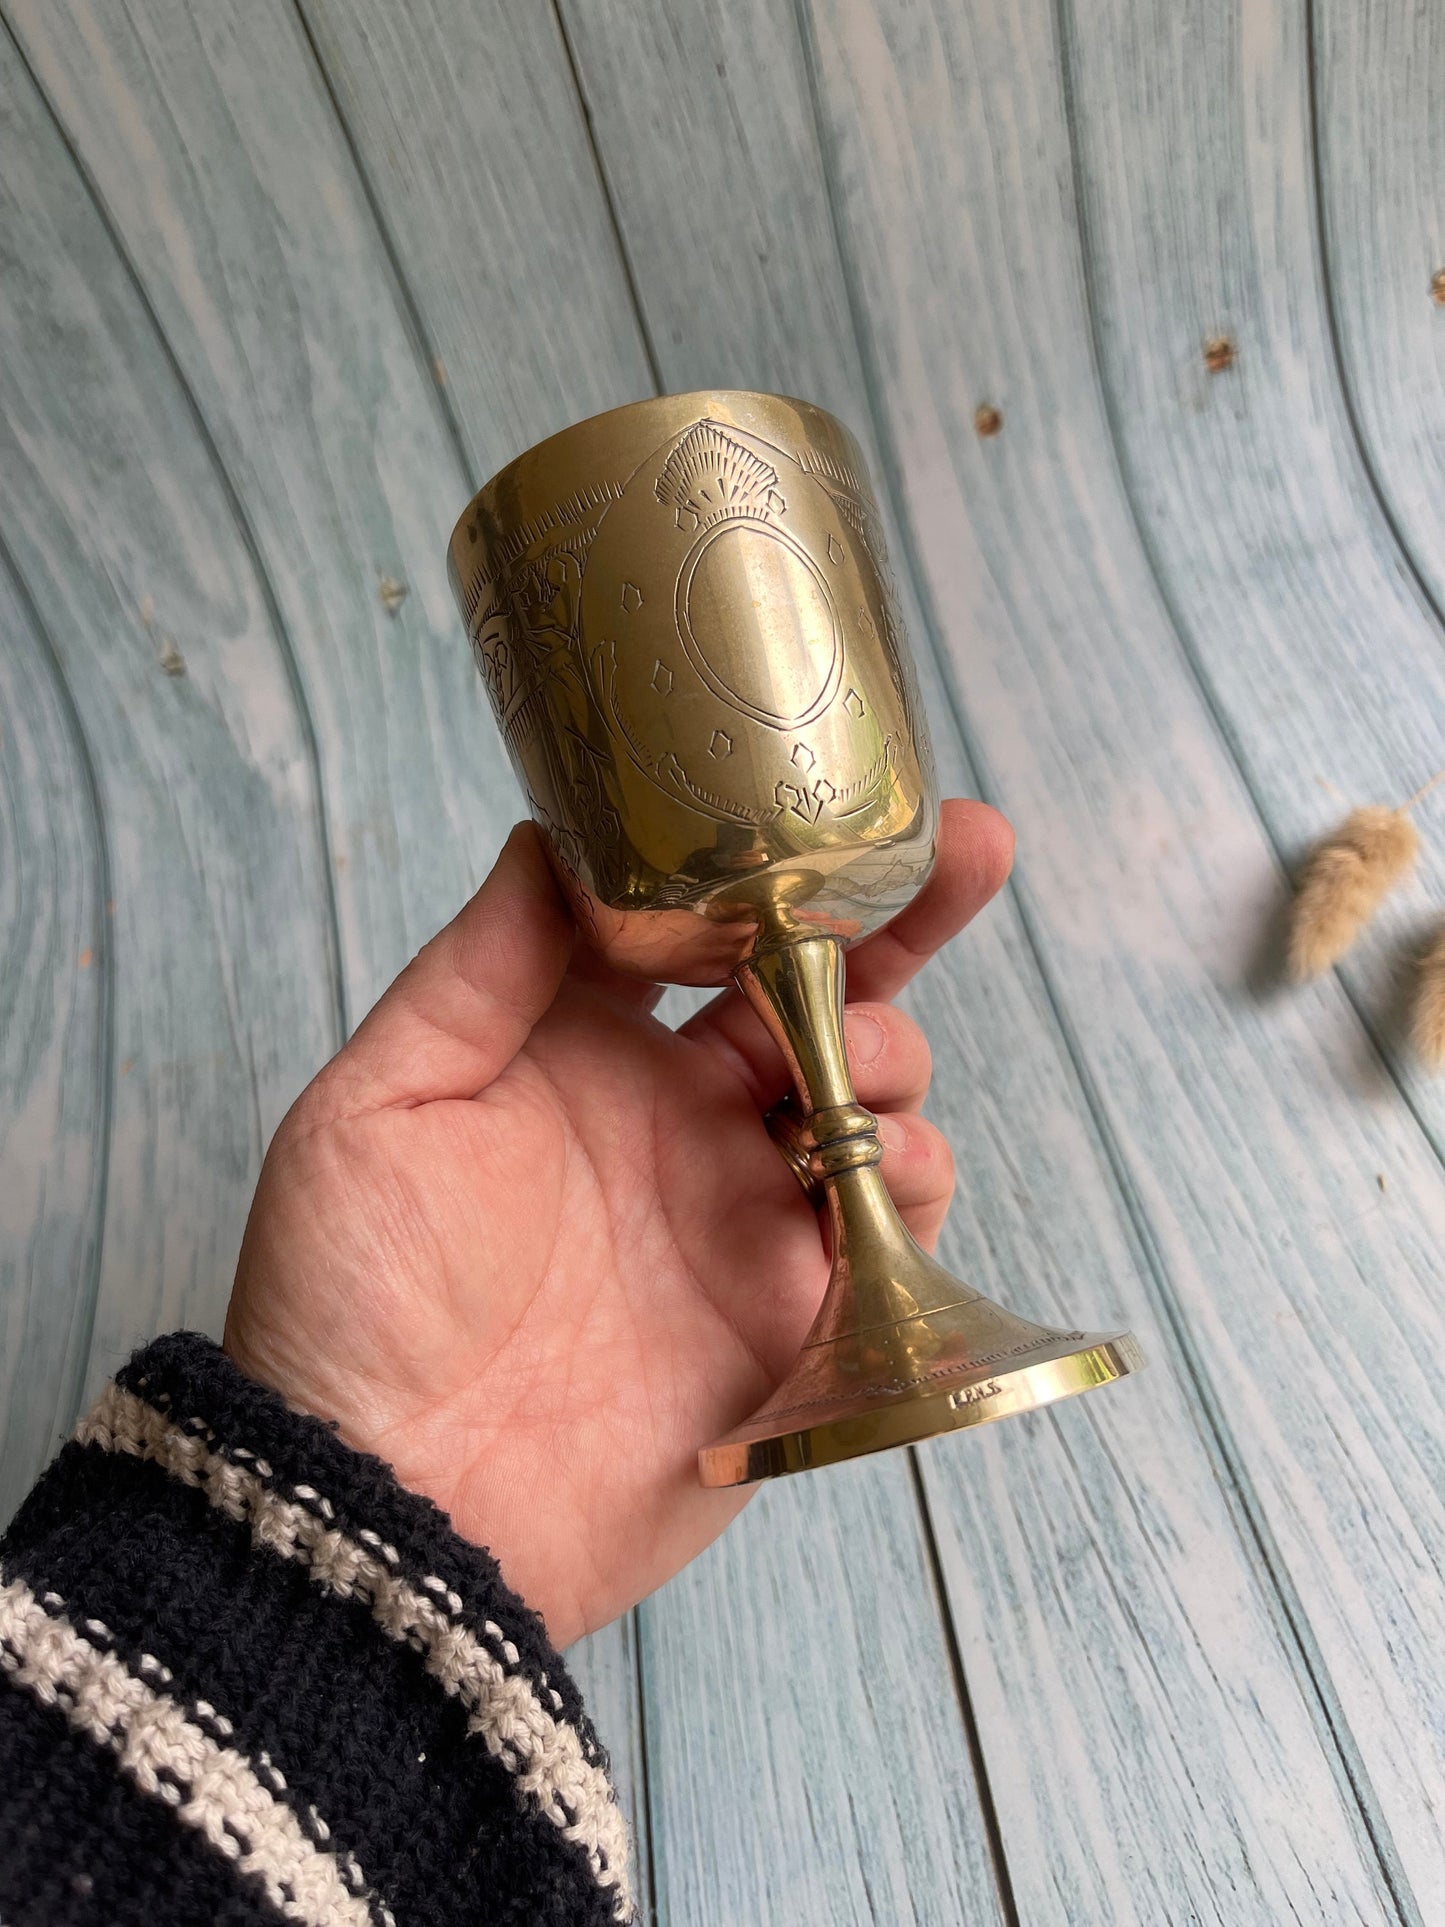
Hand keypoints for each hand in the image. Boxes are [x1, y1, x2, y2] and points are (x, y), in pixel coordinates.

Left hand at [225, 800, 1013, 1646]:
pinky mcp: (793, 1318)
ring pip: (870, 1102)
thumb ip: (479, 970)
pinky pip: (894, 1230)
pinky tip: (882, 1161)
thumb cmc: (351, 1295)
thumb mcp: (381, 1104)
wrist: (388, 1501)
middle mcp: (680, 1120)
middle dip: (901, 922)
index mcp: (588, 1052)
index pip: (702, 930)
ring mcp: (743, 1216)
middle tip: (966, 849)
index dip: (772, 862)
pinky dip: (914, 1182)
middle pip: (817, 999)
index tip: (832, 793)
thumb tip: (549, 833)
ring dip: (891, 1059)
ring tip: (858, 1070)